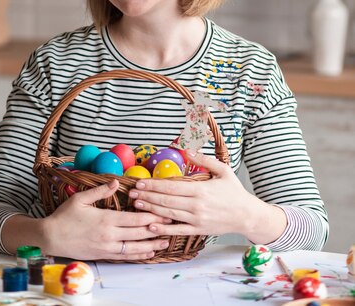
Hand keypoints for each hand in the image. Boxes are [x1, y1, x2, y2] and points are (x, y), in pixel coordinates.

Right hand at [42, 179, 170, 260]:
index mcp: (106, 220)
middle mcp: (109, 236)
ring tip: (165, 242)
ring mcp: (107, 248)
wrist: (50, 238)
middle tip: (171, 225)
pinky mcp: (103, 255)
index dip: (151, 216)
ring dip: (151, 245)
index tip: (164, 211)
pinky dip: (138, 255)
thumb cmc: (64, 216)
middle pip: (138, 234)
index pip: (134, 219)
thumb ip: (100, 190)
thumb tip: (117, 182)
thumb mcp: (81, 199)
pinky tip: (148, 253)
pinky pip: (125, 256)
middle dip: (156, 229)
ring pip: (134, 248)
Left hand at [127, 151, 254, 237]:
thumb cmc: (235, 191)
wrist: (247, 215)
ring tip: (137, 204)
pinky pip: (178, 231)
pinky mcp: (199, 231)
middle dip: (148, 196)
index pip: (172, 187)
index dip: (154, 184)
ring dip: (152, 209)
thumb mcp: (223, 170)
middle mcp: (197, 206)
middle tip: (133, 192)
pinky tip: (152, 226)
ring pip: (169, 214)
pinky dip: (164, 229)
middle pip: (167, 200)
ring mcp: (197, 220)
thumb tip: (187, 150)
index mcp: (201, 190)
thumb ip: (204, 160)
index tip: (141, 182)